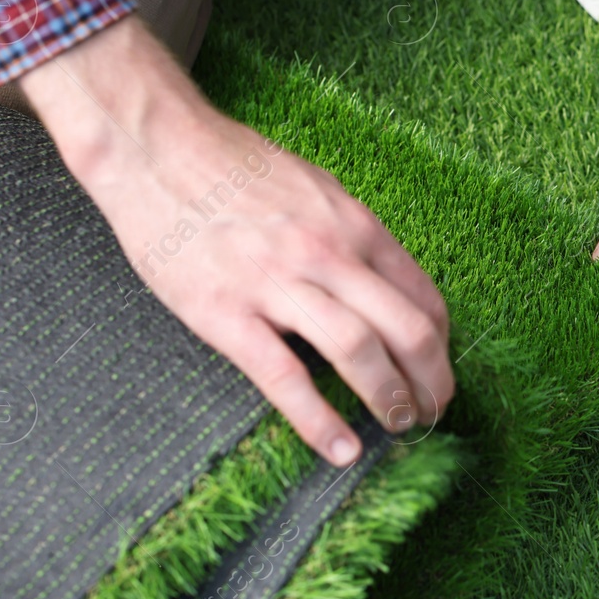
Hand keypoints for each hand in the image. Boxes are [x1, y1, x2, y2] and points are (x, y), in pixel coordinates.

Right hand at [19, 16, 453, 466]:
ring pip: (359, 351)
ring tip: (399, 426)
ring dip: (390, 398)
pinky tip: (339, 450)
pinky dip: (319, 421)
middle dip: (432, 381)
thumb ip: (350, 236)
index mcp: (354, 225)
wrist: (155, 148)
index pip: (422, 297)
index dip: (442, 346)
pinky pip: (284, 377)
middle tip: (433, 413)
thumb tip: (383, 282)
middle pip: (407, 329)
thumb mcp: (314, 188)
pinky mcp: (225, 313)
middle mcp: (328, 253)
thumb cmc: (234, 167)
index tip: (440, 372)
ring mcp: (277, 283)